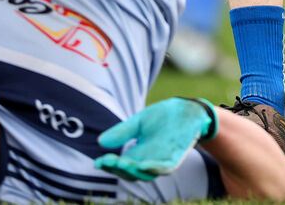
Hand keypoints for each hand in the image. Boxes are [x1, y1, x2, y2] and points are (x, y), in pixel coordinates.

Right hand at [95, 97, 217, 179]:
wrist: (187, 110)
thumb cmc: (163, 117)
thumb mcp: (138, 122)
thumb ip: (122, 132)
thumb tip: (101, 142)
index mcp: (137, 154)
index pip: (120, 166)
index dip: (109, 166)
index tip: (97, 162)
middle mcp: (148, 161)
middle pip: (130, 173)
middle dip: (117, 168)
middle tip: (107, 160)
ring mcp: (162, 162)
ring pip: (145, 174)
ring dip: (133, 170)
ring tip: (121, 163)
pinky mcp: (175, 159)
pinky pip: (164, 168)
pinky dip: (153, 168)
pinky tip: (142, 164)